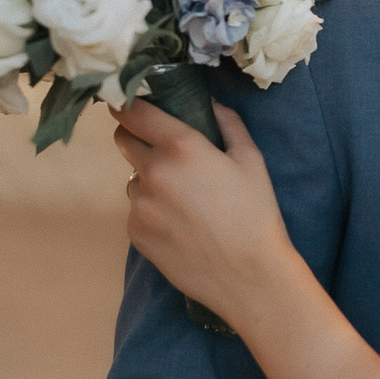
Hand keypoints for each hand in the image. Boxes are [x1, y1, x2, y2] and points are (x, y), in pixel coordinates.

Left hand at [112, 97, 302, 328]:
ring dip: (148, 180)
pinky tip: (180, 225)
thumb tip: (208, 102)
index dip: (129, 103)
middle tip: (164, 149)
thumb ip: (227, 122)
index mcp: (181, 148)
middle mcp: (153, 172)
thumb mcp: (251, 160)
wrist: (248, 276)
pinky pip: (137, 210)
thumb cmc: (256, 215)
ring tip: (183, 200)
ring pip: (133, 179)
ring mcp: (140, 205)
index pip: (133, 112)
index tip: (131, 102)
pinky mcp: (135, 233)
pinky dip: (151, 211)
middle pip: (123, 140)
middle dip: (137, 137)